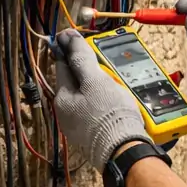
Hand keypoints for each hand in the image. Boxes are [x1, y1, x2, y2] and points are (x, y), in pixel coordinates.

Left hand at [54, 30, 148, 168]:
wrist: (124, 150)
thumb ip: (81, 58)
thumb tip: (67, 36)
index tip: (80, 41)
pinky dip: (102, 103)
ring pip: (85, 98)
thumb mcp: (96, 80)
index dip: (71, 51)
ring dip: (96, 88)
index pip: (63, 67)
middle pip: (75, 84)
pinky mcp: (92, 136)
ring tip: (113, 83)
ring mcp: (78, 127)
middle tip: (105, 65)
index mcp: (62, 99)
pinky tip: (115, 103)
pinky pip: (94, 112)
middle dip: (87, 72)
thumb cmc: (109, 113)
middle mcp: (65, 114)